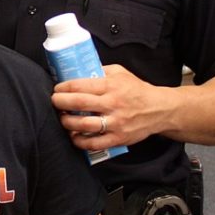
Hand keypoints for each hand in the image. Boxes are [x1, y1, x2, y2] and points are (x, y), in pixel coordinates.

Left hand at [51, 64, 172, 149]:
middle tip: (54, 102)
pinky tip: (74, 137)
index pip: (80, 85)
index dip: (63, 87)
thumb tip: (78, 71)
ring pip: (84, 125)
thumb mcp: (120, 73)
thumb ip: (100, 71)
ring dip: (67, 122)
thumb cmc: (137, 90)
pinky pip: (95, 143)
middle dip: (60, 102)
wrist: (159, 109)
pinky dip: (80, 142)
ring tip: (63, 119)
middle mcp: (112, 104)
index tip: (57, 89)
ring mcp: (115, 123)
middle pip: (79, 103)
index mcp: (111, 86)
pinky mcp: (118, 138)